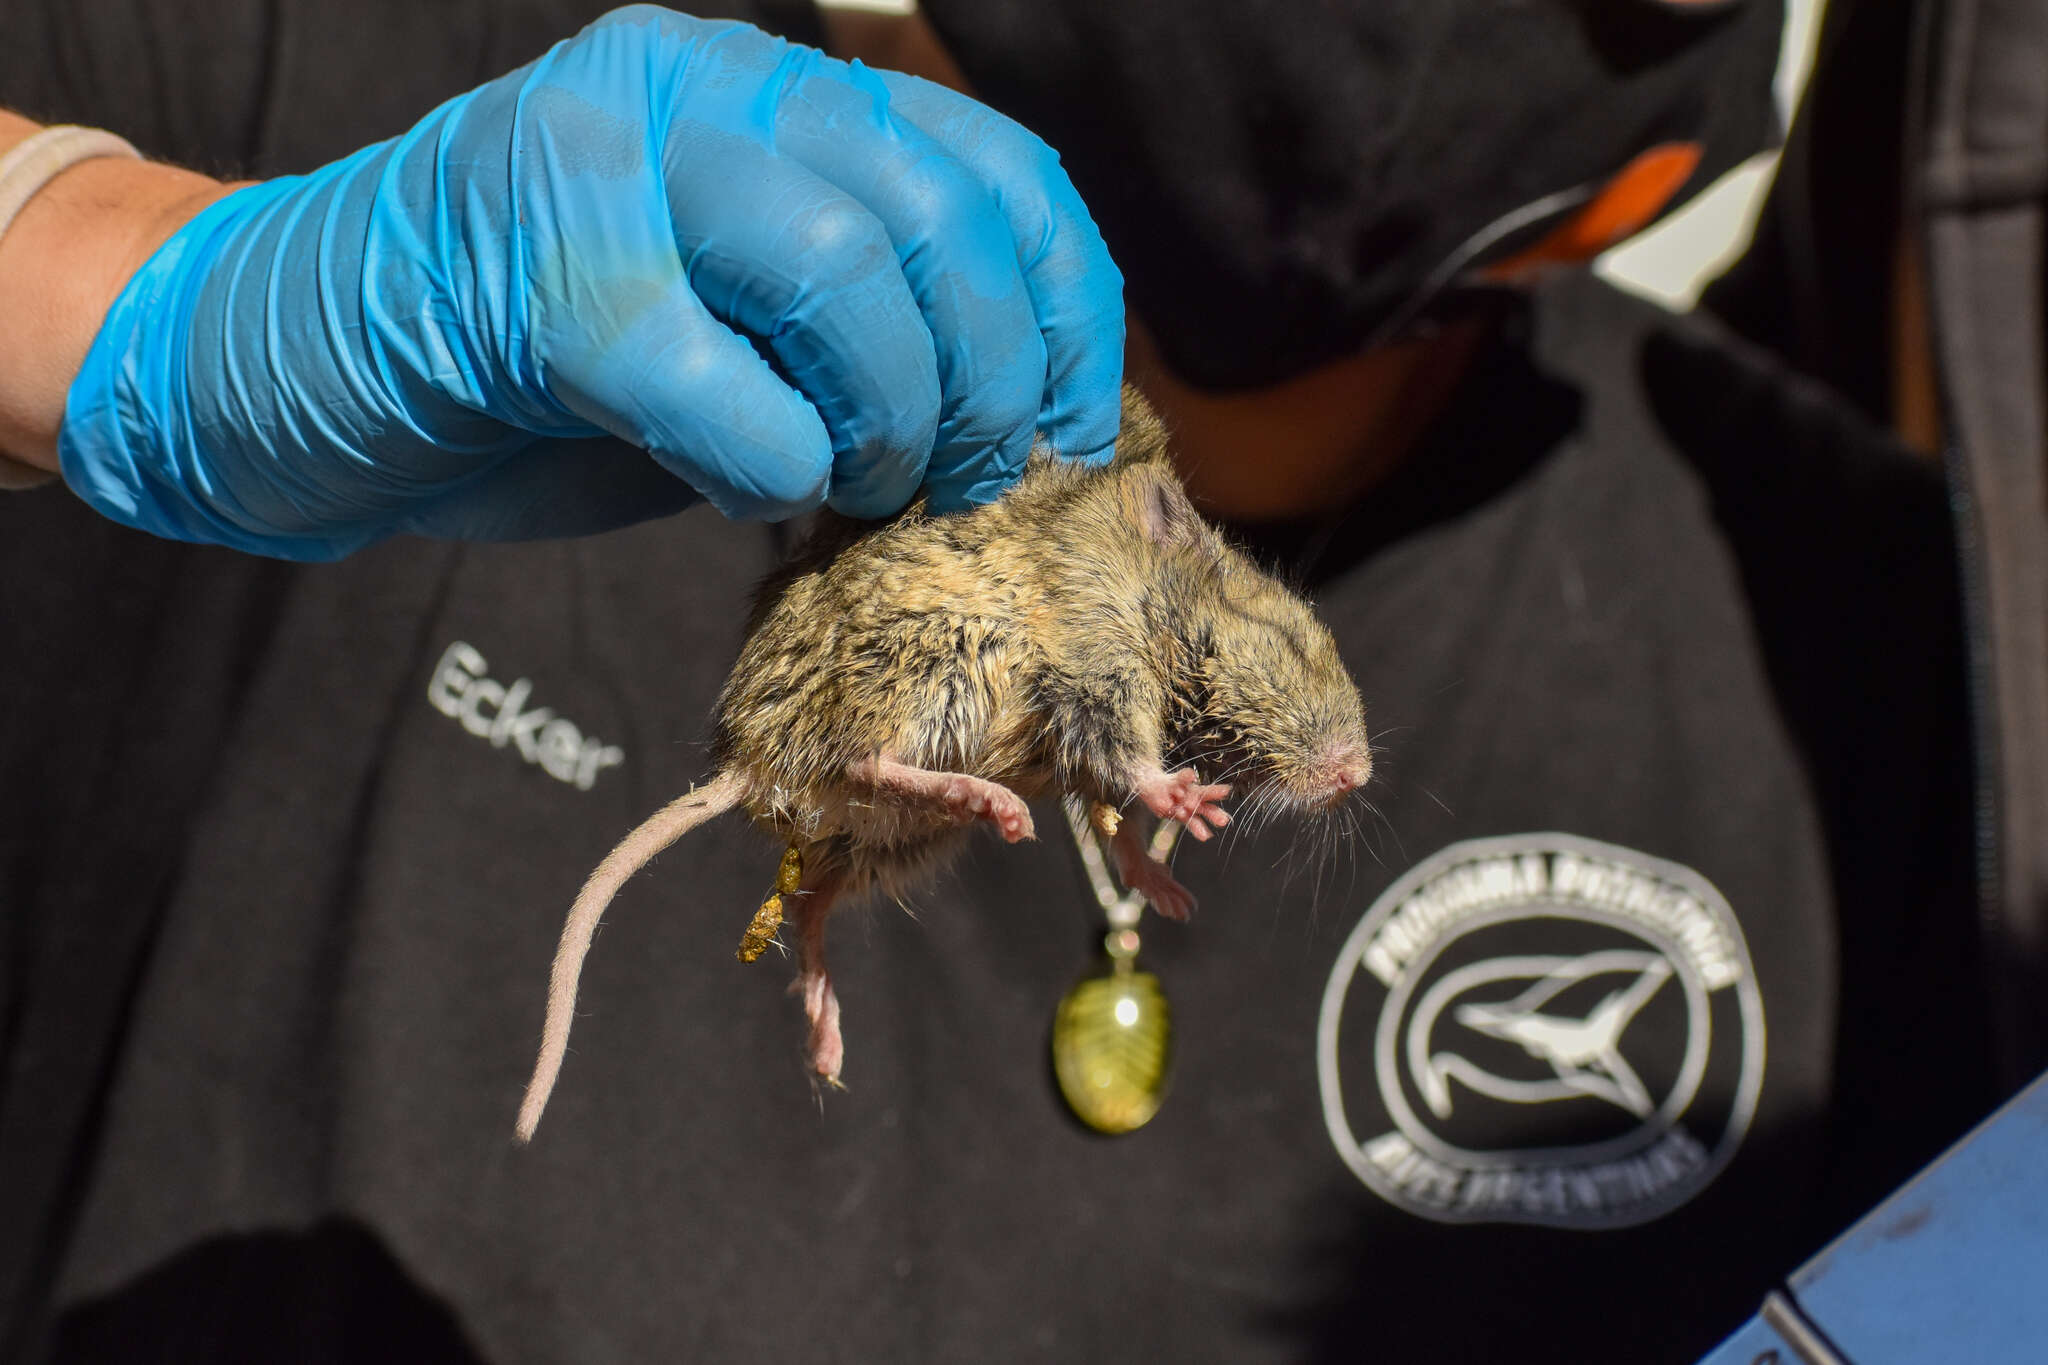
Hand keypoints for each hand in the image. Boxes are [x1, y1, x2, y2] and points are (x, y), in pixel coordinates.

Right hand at [56, 6, 1123, 559]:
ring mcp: (605, 153)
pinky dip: (767, 464)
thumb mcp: (743, 327)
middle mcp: (701, 81)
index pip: (996, 169)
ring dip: (884, 423)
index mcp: (775, 88)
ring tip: (849, 488)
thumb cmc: (545, 371)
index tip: (1073, 433)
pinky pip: (718, 379)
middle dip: (990, 386)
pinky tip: (747, 490)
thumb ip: (868, 329)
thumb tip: (1027, 423)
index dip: (1069, 314)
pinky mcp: (530, 264)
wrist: (301, 374)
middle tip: (963, 485)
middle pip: (940, 217)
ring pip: (843, 269)